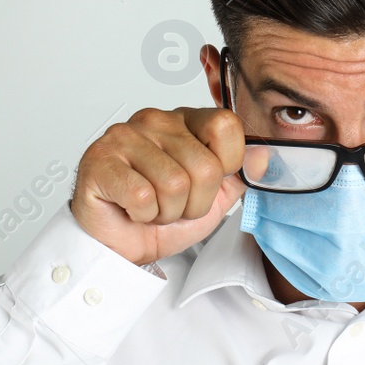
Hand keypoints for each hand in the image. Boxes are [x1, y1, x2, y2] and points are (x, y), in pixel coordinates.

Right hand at [71, 107, 245, 265]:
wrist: (118, 245)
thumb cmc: (160, 216)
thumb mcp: (213, 198)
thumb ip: (240, 175)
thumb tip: (265, 156)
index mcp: (186, 120)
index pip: (226, 126)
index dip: (225, 166)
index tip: (205, 183)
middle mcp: (155, 120)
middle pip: (205, 166)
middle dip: (194, 203)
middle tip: (172, 205)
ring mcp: (124, 136)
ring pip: (175, 184)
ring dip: (167, 212)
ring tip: (152, 208)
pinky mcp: (100, 160)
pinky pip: (143, 197)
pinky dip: (143, 215)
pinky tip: (131, 208)